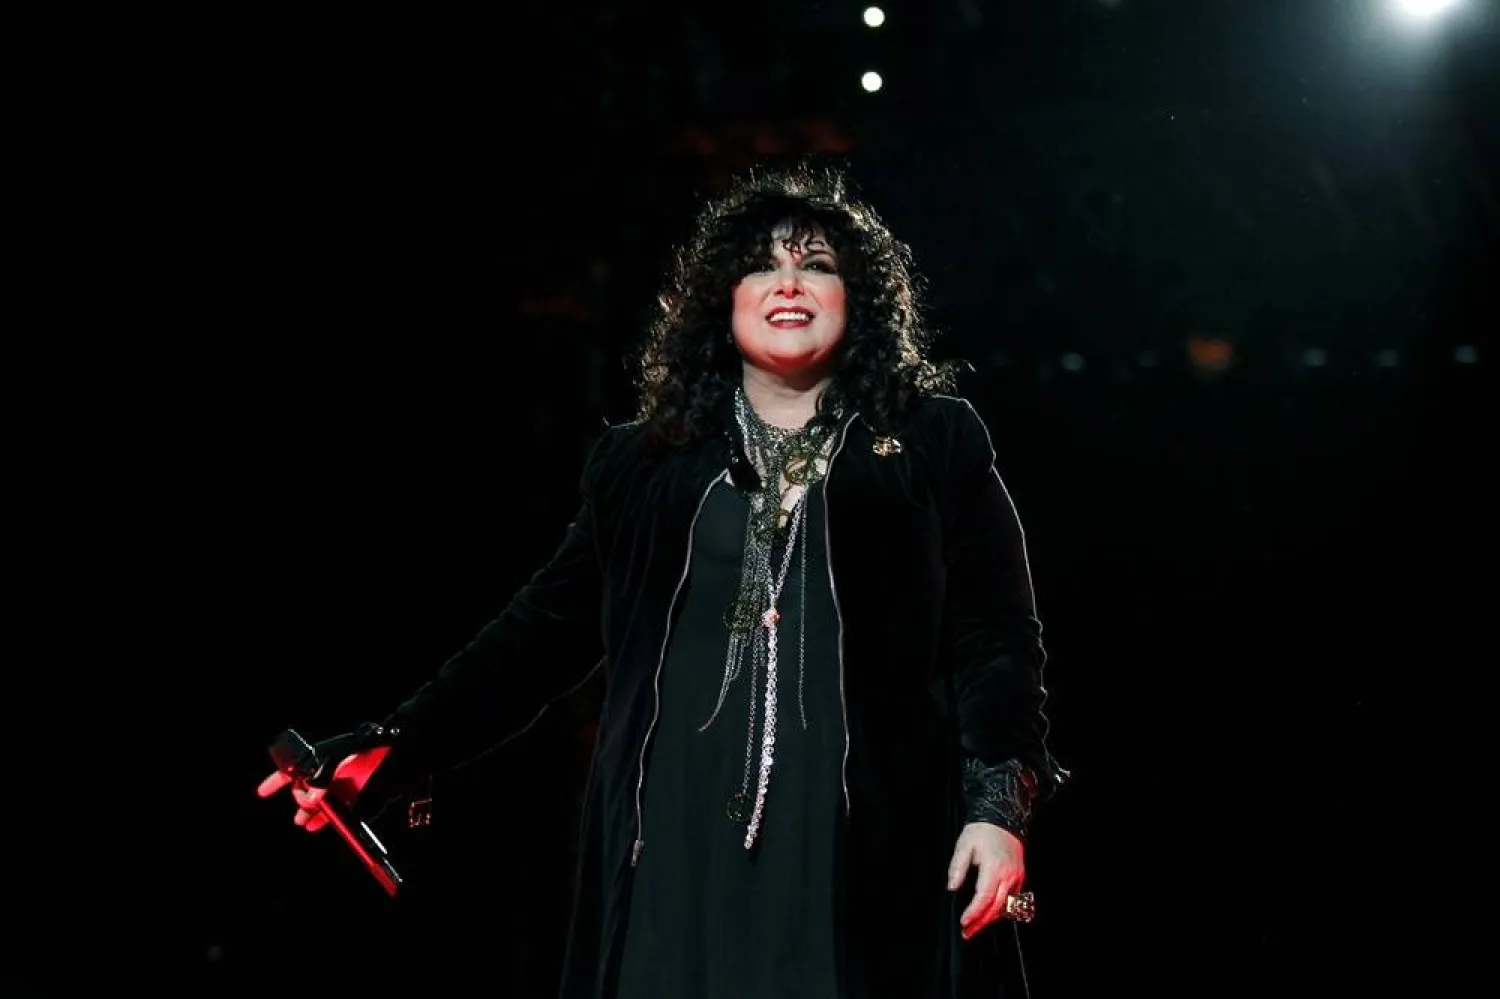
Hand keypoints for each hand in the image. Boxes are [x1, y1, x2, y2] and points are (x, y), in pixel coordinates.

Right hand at [257, 745, 389, 832]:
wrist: (386, 752)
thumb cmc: (361, 749)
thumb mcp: (336, 762)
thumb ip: (321, 781)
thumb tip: (311, 800)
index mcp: (317, 761)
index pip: (290, 771)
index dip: (275, 781)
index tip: (263, 792)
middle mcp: (324, 773)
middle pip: (303, 790)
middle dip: (299, 801)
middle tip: (300, 812)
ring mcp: (336, 784)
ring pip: (317, 802)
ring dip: (308, 813)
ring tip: (302, 822)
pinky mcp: (350, 794)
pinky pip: (334, 809)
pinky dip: (325, 818)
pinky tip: (316, 825)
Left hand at [947, 821, 1024, 940]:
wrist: (1003, 819)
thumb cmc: (982, 831)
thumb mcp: (964, 845)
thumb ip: (957, 868)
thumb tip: (952, 887)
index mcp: (994, 868)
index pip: (984, 897)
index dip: (974, 913)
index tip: (964, 922)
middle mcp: (1008, 875)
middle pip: (996, 907)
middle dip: (981, 922)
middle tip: (967, 932)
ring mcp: (1016, 877)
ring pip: (1006, 906)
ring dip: (991, 919)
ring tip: (975, 927)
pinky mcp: (1020, 877)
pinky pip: (1012, 900)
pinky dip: (1000, 909)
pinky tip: (989, 914)